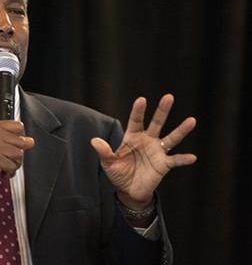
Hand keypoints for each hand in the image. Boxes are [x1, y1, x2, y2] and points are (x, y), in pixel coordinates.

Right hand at [0, 120, 34, 211]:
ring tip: (2, 165)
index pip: (18, 126)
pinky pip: (13, 166)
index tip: (10, 145)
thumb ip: (12, 140)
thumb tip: (30, 141)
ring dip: (13, 164)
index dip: (19, 138)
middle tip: (5, 159)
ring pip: (19, 154)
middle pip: (21, 141)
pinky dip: (9, 172)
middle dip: (17, 154)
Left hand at [91, 94, 195, 208]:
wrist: (128, 190)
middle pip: (156, 123)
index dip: (138, 110)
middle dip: (162, 110)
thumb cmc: (118, 173)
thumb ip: (104, 152)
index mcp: (132, 137)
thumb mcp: (108, 163)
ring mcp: (157, 151)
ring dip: (181, 130)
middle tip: (169, 97)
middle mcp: (147, 141)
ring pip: (171, 138)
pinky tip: (192, 157)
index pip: (136, 121)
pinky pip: (175, 160)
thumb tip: (94, 141)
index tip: (141, 99)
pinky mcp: (163, 165)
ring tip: (192, 120)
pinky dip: (183, 159)